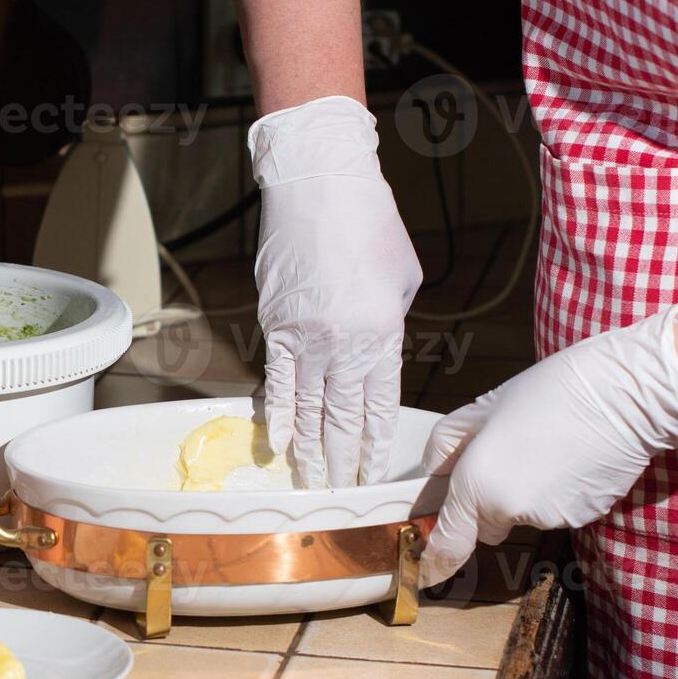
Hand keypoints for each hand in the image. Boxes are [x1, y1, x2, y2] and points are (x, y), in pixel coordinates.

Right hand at [251, 96, 422, 487]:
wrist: (318, 183)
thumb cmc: (369, 222)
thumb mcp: (403, 278)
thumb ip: (391, 326)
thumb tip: (374, 357)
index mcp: (382, 332)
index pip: (380, 407)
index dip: (375, 448)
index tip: (373, 476)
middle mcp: (343, 342)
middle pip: (342, 419)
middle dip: (342, 462)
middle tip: (340, 495)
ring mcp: (304, 337)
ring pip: (307, 410)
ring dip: (309, 452)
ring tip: (311, 483)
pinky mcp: (274, 325)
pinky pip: (277, 382)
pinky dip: (278, 416)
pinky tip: (280, 445)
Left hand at [420, 305, 677, 586]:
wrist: (622, 397)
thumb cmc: (549, 394)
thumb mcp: (480, 410)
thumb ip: (446, 447)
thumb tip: (433, 473)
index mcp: (476, 483)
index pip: (450, 540)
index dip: (437, 558)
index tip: (429, 567)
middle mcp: (509, 509)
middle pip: (485, 526)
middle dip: (486, 505)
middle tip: (504, 459)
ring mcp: (548, 517)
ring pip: (521, 515)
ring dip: (524, 494)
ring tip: (543, 448)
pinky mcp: (581, 517)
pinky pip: (554, 510)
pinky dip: (556, 493)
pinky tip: (568, 459)